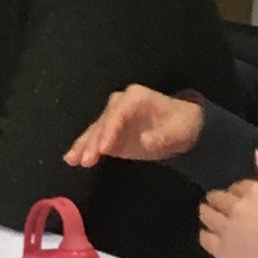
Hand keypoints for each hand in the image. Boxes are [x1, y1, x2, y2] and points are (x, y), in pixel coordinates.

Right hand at [65, 85, 206, 170]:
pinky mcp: (113, 131)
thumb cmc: (182, 125)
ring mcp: (114, 117)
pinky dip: (85, 147)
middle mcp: (120, 103)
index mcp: (135, 98)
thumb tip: (146, 141)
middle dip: (93, 140)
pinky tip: (72, 159)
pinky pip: (96, 138)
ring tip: (71, 160)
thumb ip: (161, 136)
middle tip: (85, 159)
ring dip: (83, 145)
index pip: (118, 113)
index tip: (103, 149)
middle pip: (103, 121)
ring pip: (95, 130)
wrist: (185, 126)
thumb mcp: (177, 131)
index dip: (109, 130)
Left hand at [196, 153, 257, 257]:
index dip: (241, 190)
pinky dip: (206, 234)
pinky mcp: (223, 251)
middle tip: (225, 205)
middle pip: (218, 197)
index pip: (238, 185)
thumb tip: (256, 153)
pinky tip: (211, 235)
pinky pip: (204, 239)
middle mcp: (235, 206)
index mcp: (253, 190)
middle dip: (220, 199)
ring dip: (209, 212)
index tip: (246, 197)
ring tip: (213, 215)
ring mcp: (226, 229)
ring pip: (206, 214)